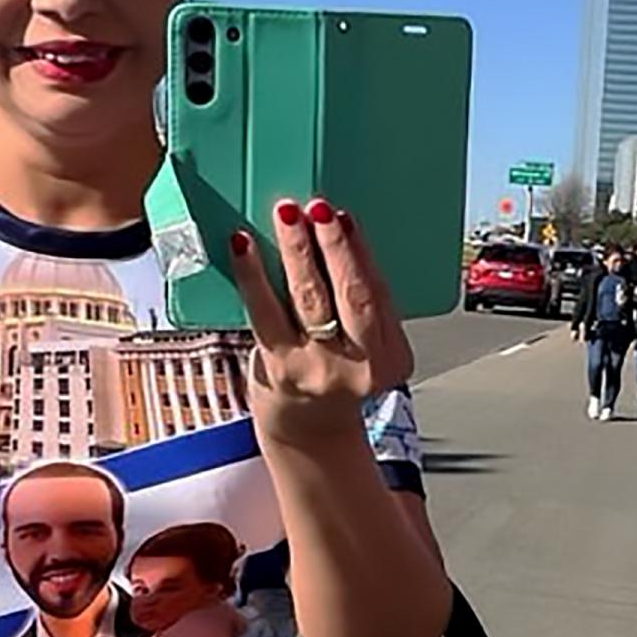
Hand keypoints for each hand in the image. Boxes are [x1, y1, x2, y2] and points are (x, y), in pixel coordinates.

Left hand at [229, 199, 415, 447]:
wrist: (307, 426)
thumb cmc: (337, 371)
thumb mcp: (368, 345)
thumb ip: (363, 304)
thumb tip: (337, 232)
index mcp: (392, 359)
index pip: (379, 294)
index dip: (361, 253)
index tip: (346, 218)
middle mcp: (359, 368)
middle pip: (351, 296)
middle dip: (335, 247)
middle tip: (320, 210)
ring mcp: (317, 369)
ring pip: (308, 299)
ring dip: (297, 251)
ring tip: (287, 216)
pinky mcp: (278, 367)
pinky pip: (264, 312)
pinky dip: (253, 274)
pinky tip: (244, 246)